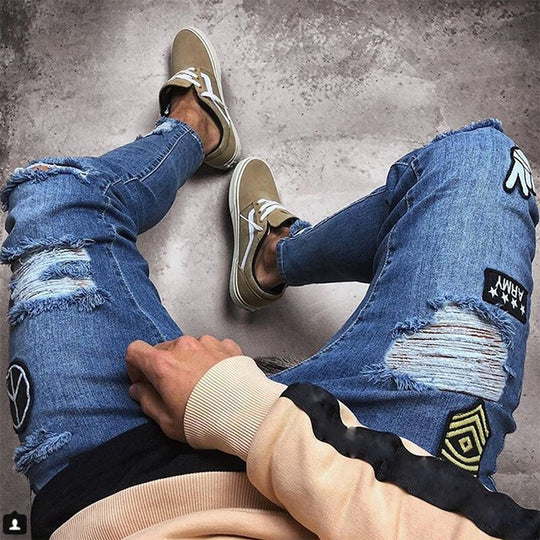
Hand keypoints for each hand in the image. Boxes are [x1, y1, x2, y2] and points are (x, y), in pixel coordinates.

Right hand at [126, 335, 242, 441]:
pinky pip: (211, 348)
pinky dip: (210, 360)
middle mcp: (184, 347)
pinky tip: (218, 379)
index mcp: (163, 364)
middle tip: (174, 389)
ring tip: (202, 386)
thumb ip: (147, 401)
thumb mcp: (167, 421)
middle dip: (163, 367)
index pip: (135, 351)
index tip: (143, 381)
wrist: (247, 414)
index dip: (135, 367)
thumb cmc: (205, 420)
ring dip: (188, 361)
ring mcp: (207, 343)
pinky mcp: (227, 345)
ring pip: (188, 348)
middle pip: (163, 349)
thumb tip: (138, 390)